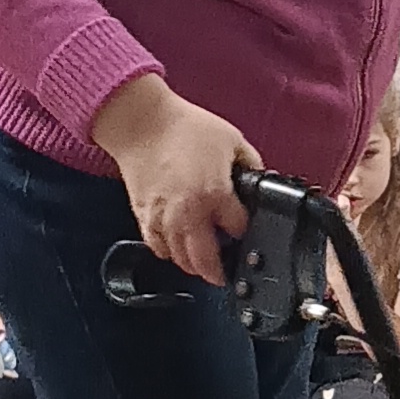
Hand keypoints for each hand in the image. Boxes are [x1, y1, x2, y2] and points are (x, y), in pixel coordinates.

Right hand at [91, 76, 256, 286]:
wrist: (141, 123)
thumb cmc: (184, 128)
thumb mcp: (232, 140)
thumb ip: (251, 163)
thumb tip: (258, 181)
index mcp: (215, 194)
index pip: (238, 229)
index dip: (246, 230)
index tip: (244, 228)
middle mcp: (189, 213)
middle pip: (206, 261)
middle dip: (218, 273)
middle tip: (224, 274)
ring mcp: (164, 219)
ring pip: (180, 260)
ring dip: (194, 266)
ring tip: (203, 263)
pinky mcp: (144, 217)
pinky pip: (158, 248)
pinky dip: (169, 253)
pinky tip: (177, 248)